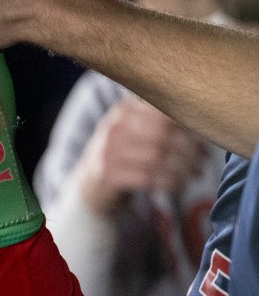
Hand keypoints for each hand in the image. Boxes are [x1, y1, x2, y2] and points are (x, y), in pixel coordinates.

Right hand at [77, 96, 206, 214]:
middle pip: (162, 135)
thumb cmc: (125, 154)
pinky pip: (147, 178)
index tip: (204, 138)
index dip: (188, 126)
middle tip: (202, 161)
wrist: (90, 182)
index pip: (164, 113)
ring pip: (157, 158)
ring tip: (195, 174)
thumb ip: (162, 122)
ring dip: (182, 168)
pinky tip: (180, 185)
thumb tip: (205, 125)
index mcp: (123, 110)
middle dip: (188, 150)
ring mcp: (107, 151)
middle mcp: (113, 128)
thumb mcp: (135, 129)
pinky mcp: (107, 175)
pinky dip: (169, 182)